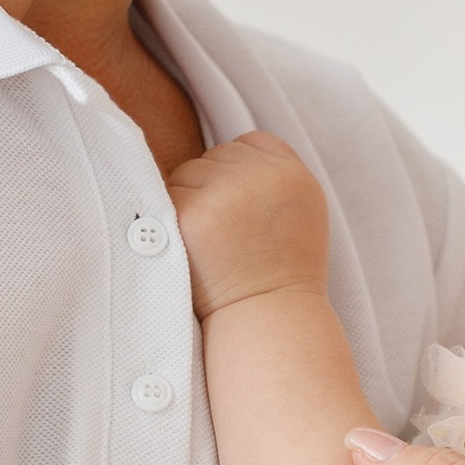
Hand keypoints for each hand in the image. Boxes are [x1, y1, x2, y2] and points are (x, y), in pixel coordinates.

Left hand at [169, 130, 331, 314]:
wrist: (268, 322)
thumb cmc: (280, 273)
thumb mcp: (300, 212)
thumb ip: (272, 176)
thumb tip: (224, 154)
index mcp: (294, 173)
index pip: (249, 143)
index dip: (240, 174)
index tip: (245, 212)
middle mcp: (264, 176)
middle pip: (214, 157)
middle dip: (213, 189)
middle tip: (229, 236)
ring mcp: (227, 192)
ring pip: (186, 173)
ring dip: (190, 202)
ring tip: (213, 245)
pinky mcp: (193, 214)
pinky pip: (164, 196)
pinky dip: (170, 221)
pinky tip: (192, 249)